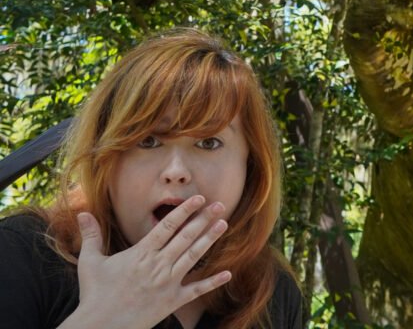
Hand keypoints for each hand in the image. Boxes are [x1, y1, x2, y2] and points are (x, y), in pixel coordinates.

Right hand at [67, 195, 230, 328]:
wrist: (99, 327)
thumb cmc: (94, 294)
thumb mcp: (90, 262)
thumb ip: (91, 236)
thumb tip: (82, 213)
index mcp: (141, 253)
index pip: (167, 226)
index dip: (184, 210)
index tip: (199, 198)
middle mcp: (158, 265)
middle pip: (186, 237)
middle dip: (204, 219)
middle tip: (220, 205)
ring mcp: (167, 283)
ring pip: (193, 257)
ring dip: (210, 240)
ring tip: (224, 224)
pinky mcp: (172, 301)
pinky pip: (196, 291)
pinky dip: (212, 282)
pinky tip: (228, 274)